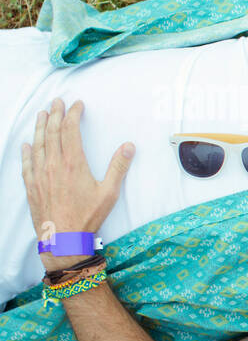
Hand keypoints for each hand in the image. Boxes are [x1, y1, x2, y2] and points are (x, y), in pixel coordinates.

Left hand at [21, 98, 132, 270]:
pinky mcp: (32, 185)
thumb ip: (118, 167)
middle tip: (57, 102)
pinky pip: (26, 163)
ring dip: (40, 127)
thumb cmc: (87, 217)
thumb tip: (129, 147)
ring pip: (38, 144)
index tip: (77, 105)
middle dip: (55, 114)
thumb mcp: (109, 193)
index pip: (70, 131)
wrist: (63, 238)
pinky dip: (26, 151)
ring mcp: (40, 174)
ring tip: (42, 114)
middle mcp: (53, 165)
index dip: (73, 114)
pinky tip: (27, 144)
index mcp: (73, 163)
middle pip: (52, 132)